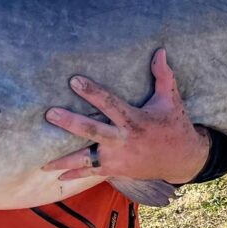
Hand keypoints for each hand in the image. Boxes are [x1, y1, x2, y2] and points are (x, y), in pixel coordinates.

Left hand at [42, 49, 210, 184]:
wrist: (183, 160)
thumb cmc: (174, 125)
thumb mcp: (171, 99)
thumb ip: (163, 75)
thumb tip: (161, 51)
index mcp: (135, 120)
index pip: (109, 103)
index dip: (92, 92)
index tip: (73, 80)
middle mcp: (124, 140)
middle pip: (93, 130)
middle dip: (70, 122)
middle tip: (50, 113)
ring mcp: (118, 158)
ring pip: (87, 158)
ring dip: (64, 158)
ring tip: (42, 161)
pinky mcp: (116, 169)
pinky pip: (92, 173)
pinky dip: (74, 175)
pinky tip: (56, 177)